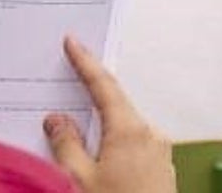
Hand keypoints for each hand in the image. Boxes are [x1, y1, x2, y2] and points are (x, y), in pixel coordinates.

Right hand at [44, 36, 175, 192]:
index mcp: (130, 129)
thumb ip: (67, 145)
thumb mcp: (79, 180)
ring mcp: (161, 150)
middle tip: (72, 85)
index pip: (105, 86)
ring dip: (104, 130)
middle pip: (117, 107)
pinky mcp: (163, 166)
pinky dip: (116, 147)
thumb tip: (58, 118)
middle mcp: (151, 133)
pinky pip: (135, 146)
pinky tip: (102, 161)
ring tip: (81, 140)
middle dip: (92, 101)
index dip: (87, 62)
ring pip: (126, 129)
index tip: (75, 42)